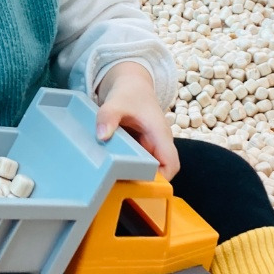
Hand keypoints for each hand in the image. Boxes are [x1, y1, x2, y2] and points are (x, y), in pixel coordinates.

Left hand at [95, 63, 178, 179]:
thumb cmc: (130, 93)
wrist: (131, 84)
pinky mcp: (140, 148)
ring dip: (133, 176)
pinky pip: (137, 163)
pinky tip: (109, 172)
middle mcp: (158, 144)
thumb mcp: (117, 102)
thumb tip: (102, 136)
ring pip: (147, 169)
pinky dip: (126, 168)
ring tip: (111, 183)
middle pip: (159, 171)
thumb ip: (109, 116)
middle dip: (142, 182)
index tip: (141, 186)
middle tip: (119, 188)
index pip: (171, 164)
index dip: (161, 179)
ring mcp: (150, 147)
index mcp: (160, 135)